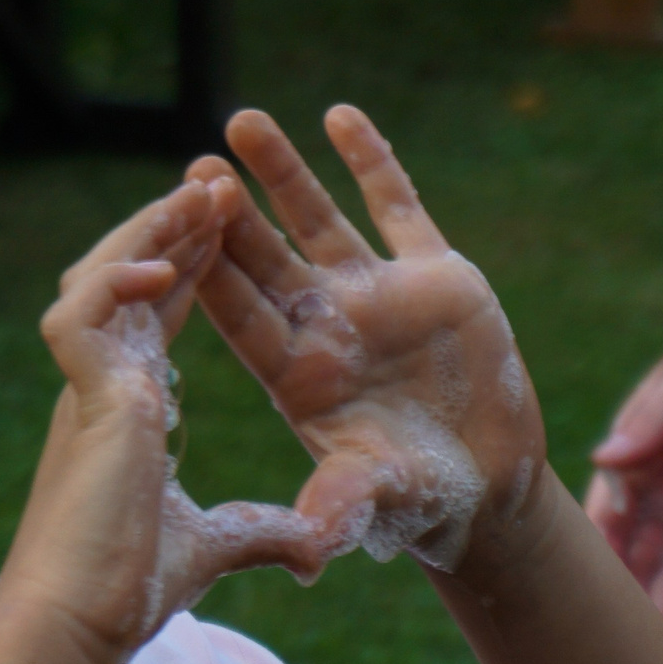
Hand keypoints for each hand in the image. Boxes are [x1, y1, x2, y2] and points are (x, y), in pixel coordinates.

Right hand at [0, 177, 335, 663]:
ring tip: (197, 190)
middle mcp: (104, 389)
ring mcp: (88, 391)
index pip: (159, 318)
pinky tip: (160, 261)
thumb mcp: (215, 548)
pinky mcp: (83, 403)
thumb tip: (310, 550)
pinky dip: (116, 281)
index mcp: (129, 412)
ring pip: (103, 279)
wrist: (77, 630)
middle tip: (214, 181)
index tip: (222, 231)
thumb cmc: (126, 595)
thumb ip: (259, 534)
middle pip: (136, 282)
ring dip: (148, 231)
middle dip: (174, 229)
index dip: (189, 271)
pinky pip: (83, 314)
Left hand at [187, 106, 542, 575]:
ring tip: (241, 120)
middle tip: (193, 166)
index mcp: (296, 373)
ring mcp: (375, 295)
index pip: (238, 312)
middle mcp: (325, 325)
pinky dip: (372, 163)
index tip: (173, 229)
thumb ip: (343, 505)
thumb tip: (309, 547)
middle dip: (229, 213)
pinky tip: (340, 116)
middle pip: (262, 257)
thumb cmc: (420, 499)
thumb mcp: (379, 498)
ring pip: (317, 219)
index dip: (208, 270)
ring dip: (283, 172)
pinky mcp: (434, 275)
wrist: (488, 484)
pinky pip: (397, 208)